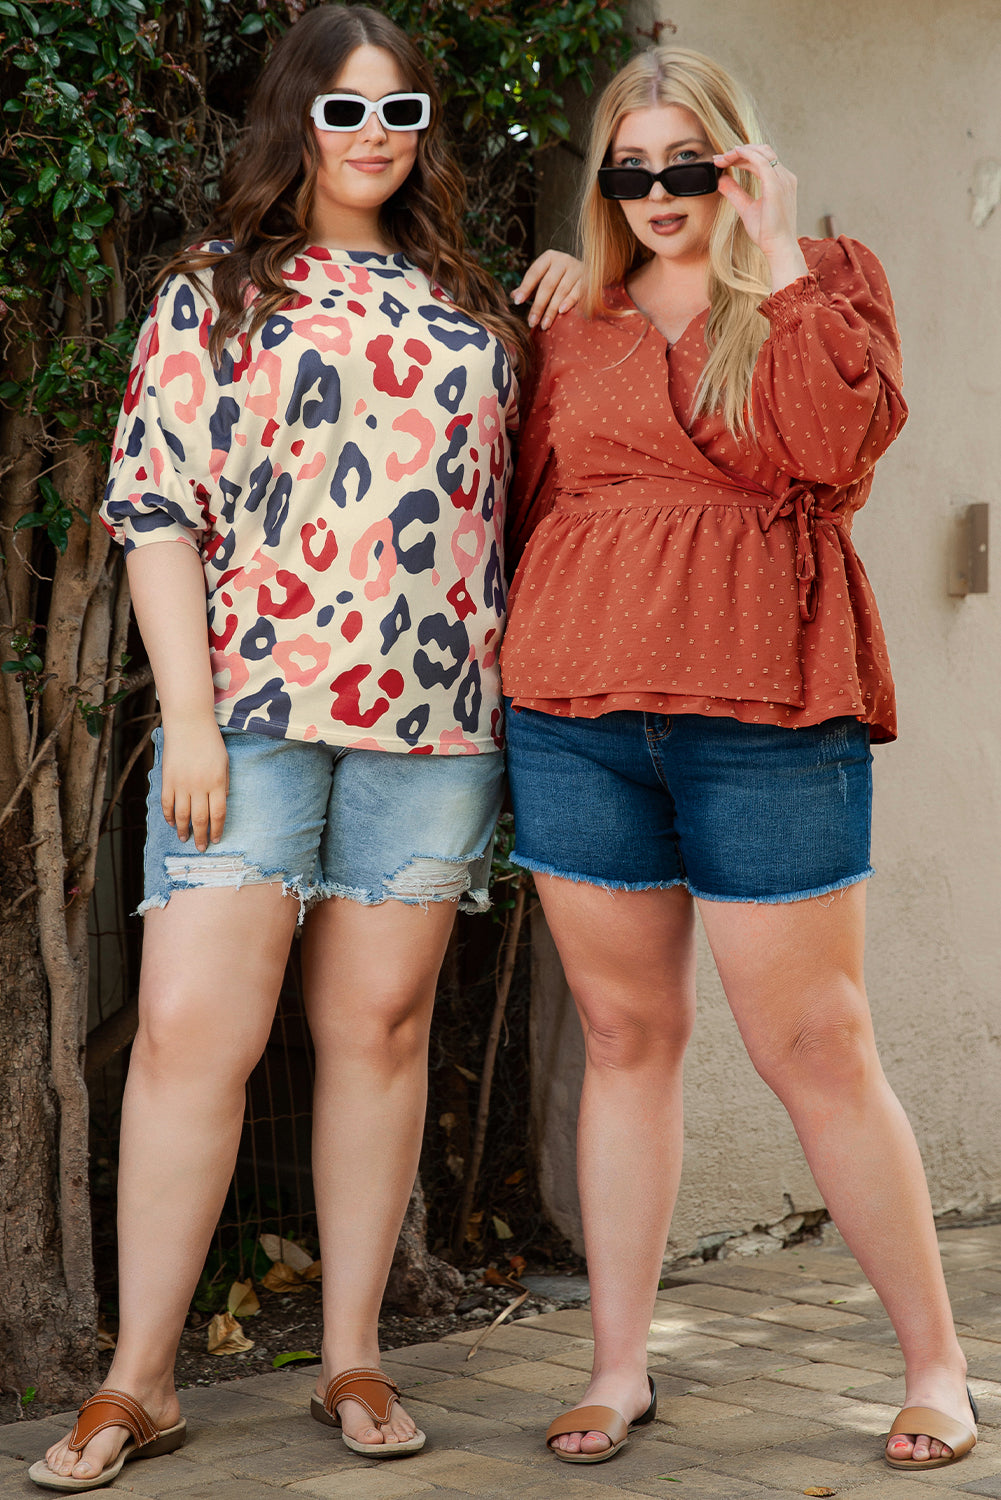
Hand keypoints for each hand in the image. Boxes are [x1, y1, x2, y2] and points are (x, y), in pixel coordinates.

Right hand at [161, 715, 229, 852]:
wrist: (189, 724)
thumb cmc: (210, 742)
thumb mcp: (225, 763)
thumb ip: (223, 784)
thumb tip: (221, 804)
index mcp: (217, 783)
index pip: (218, 814)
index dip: (216, 830)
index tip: (215, 840)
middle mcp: (199, 786)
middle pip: (200, 819)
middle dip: (201, 836)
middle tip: (200, 848)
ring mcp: (181, 784)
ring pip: (181, 815)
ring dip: (183, 830)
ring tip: (185, 839)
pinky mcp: (167, 779)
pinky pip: (166, 803)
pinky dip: (168, 816)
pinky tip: (172, 823)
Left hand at [511, 249, 583, 329]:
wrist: (591, 272)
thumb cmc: (560, 277)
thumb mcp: (544, 278)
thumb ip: (530, 287)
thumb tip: (513, 296)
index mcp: (549, 258)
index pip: (534, 273)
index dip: (525, 287)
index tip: (517, 302)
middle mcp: (563, 260)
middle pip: (547, 284)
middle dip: (538, 305)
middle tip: (531, 322)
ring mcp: (577, 269)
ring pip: (561, 290)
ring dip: (551, 309)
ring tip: (544, 325)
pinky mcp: (588, 280)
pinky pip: (578, 292)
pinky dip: (569, 301)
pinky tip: (561, 311)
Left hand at [713, 144, 807, 291]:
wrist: (778, 247)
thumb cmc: (767, 232)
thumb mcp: (746, 208)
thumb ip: (735, 193)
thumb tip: (722, 180)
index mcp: (780, 181)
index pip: (762, 159)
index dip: (742, 156)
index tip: (723, 161)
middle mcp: (785, 177)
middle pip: (762, 152)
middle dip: (739, 151)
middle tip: (720, 158)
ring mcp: (783, 180)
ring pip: (762, 153)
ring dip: (740, 152)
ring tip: (723, 158)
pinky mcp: (776, 186)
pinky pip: (762, 163)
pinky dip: (747, 155)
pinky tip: (734, 155)